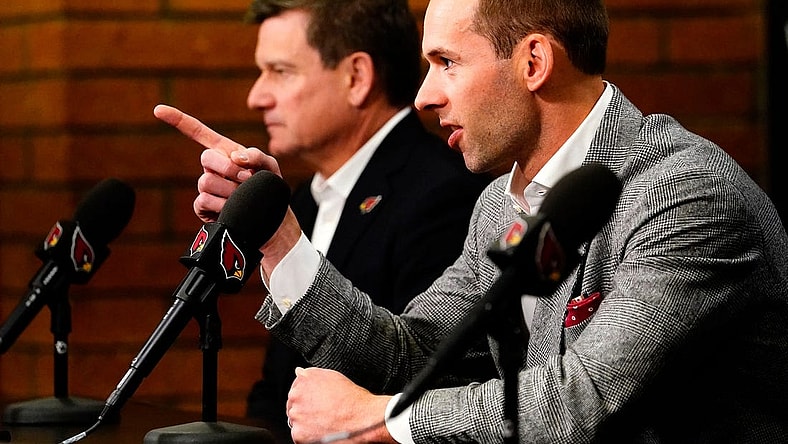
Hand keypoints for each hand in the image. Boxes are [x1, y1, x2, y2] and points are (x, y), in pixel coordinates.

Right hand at [153, 104, 300, 274]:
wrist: (270, 218)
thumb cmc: (268, 189)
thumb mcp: (270, 168)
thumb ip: (257, 156)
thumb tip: (236, 156)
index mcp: (225, 152)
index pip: (198, 132)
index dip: (178, 120)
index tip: (158, 109)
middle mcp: (212, 167)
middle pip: (206, 157)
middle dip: (229, 167)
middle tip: (246, 178)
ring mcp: (206, 186)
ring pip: (207, 181)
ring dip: (230, 190)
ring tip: (243, 196)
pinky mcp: (202, 206)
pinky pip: (204, 200)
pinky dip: (222, 204)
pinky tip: (232, 208)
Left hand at [287, 367, 395, 443]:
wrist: (363, 419)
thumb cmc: (354, 399)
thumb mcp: (334, 377)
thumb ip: (313, 374)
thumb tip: (300, 372)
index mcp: (304, 379)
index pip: (296, 389)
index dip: (307, 398)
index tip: (315, 403)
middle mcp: (296, 395)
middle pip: (294, 405)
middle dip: (305, 410)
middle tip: (322, 414)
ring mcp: (296, 414)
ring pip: (295, 420)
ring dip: (305, 423)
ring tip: (325, 423)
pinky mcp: (299, 433)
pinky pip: (299, 436)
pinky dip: (308, 437)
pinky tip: (323, 431)